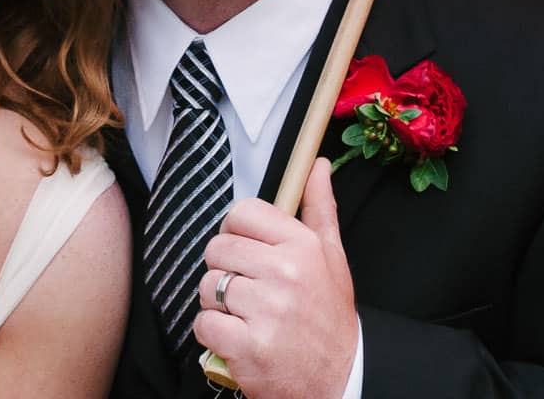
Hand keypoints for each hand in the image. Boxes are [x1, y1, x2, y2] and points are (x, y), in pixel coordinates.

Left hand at [192, 160, 358, 398]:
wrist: (340, 380)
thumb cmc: (329, 318)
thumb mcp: (333, 258)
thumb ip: (320, 208)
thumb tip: (318, 165)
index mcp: (302, 247)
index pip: (241, 214)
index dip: (236, 232)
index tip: (247, 252)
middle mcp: (285, 274)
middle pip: (218, 249)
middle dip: (226, 270)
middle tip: (250, 290)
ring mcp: (266, 310)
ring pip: (208, 286)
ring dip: (219, 304)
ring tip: (246, 315)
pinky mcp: (248, 346)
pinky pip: (203, 323)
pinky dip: (213, 334)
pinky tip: (237, 337)